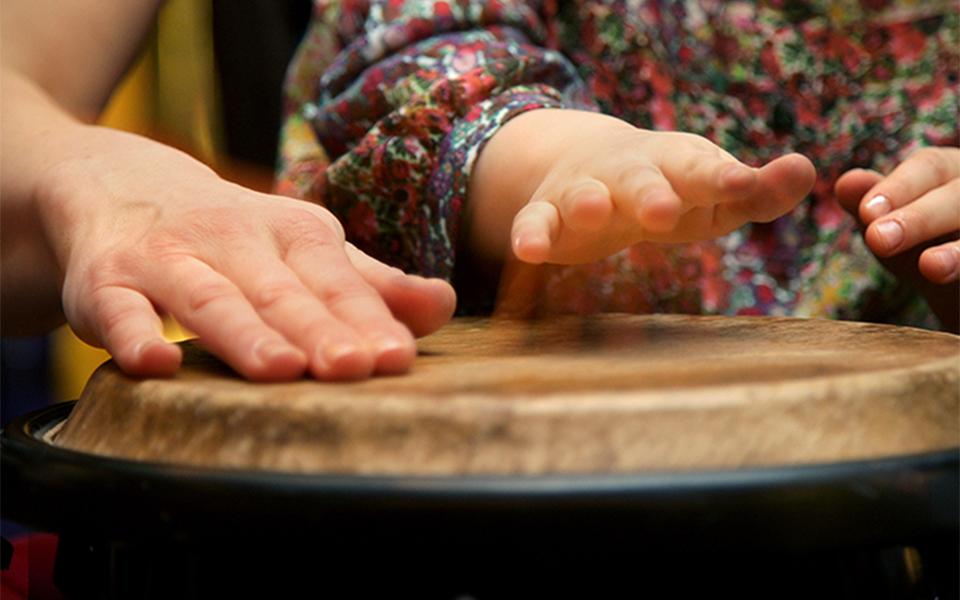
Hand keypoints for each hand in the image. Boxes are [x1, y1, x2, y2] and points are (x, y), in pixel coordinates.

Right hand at [39, 126, 455, 380]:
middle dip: (319, 330)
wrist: (116, 181)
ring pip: (210, 298)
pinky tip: (154, 363)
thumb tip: (444, 306)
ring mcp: (168, 258)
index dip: (367, 318)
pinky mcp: (107, 280)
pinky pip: (117, 308)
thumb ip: (369, 284)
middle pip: (281, 292)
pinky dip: (132, 334)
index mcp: (293, 234)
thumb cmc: (233, 234)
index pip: (335, 281)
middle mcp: (234, 240)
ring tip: (280, 370)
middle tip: (355, 368)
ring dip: (244, 334)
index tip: (397, 357)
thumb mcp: (304, 247)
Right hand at [468, 109, 815, 264]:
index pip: (704, 169)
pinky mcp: (549, 215)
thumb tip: (809, 171)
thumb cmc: (670, 187)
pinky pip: (535, 222)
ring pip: (583, 194)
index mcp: (678, 165)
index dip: (723, 179)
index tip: (745, 185)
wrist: (591, 164)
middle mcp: (630, 172)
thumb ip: (757, 191)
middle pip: (640, 178)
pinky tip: (528, 252)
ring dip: (587, 202)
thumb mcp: (712, 193)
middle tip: (663, 211)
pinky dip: (529, 234)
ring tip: (592, 211)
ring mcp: (585, 190)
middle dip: (651, 193)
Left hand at [836, 147, 958, 331]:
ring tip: (930, 267)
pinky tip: (950, 273)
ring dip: (959, 250)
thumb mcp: (893, 228)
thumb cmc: (923, 246)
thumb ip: (869, 205)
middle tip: (879, 240)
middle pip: (957, 196)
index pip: (929, 166)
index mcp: (952, 171)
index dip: (898, 187)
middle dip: (919, 217)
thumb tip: (846, 182)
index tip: (866, 213)